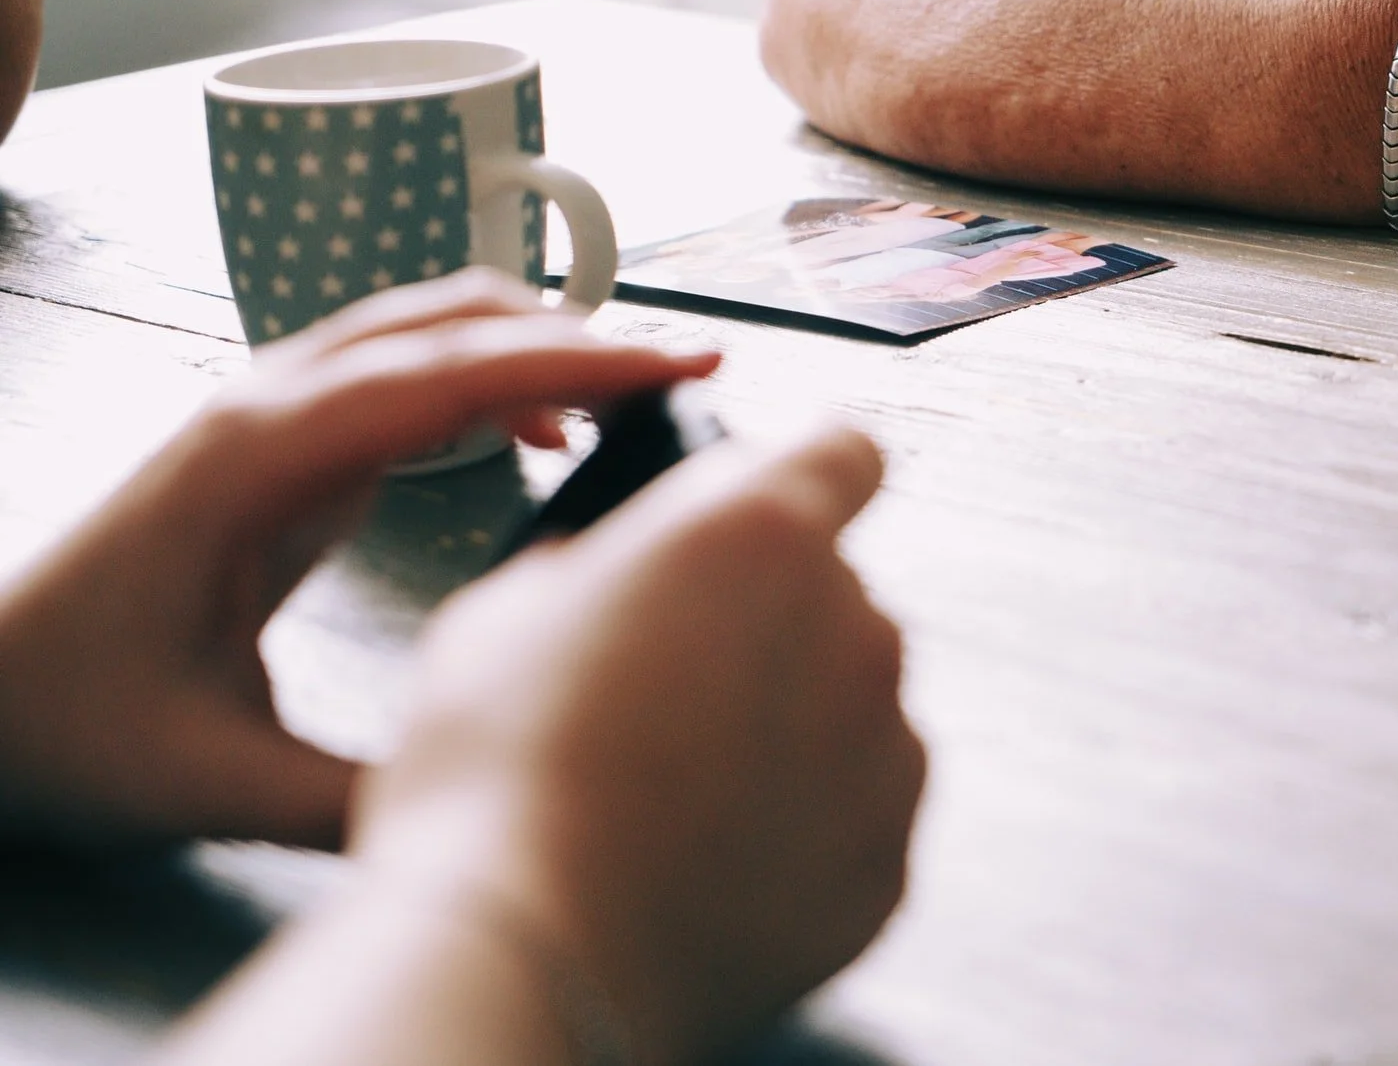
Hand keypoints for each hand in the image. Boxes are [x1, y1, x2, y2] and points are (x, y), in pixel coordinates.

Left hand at [0, 270, 719, 847]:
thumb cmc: (69, 727)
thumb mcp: (211, 780)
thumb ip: (357, 796)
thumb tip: (500, 796)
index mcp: (257, 461)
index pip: (445, 374)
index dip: (573, 362)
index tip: (679, 366)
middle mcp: (266, 407)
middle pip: (452, 322)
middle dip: (581, 335)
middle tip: (693, 373)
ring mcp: (270, 412)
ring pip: (432, 330)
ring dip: (539, 346)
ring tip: (640, 403)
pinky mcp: (282, 443)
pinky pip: (408, 370)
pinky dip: (493, 376)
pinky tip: (542, 435)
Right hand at [349, 421, 922, 1064]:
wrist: (525, 960)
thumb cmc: (496, 781)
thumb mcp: (503, 611)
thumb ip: (599, 563)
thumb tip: (611, 574)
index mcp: (761, 532)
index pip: (845, 451)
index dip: (806, 472)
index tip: (776, 501)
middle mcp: (852, 624)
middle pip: (835, 591)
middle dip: (767, 621)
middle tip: (667, 685)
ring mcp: (885, 746)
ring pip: (852, 700)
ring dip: (791, 721)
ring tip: (676, 786)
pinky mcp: (888, 856)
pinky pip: (858, 806)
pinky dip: (805, 819)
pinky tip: (710, 851)